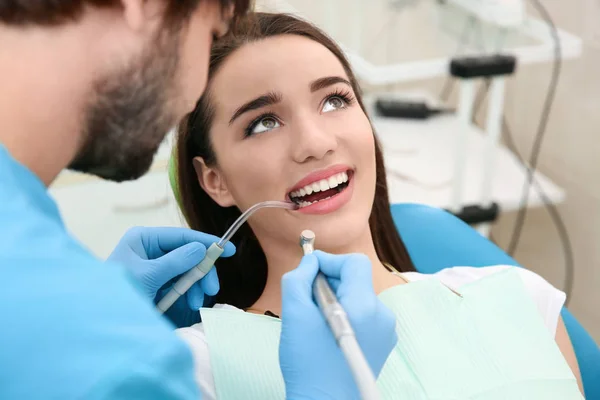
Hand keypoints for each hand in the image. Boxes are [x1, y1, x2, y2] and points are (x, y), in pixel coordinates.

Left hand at [106, 227, 234, 327]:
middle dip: (201, 271)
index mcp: (144, 239)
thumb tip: (200, 249)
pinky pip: (180, 283)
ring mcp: (155, 266)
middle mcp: (150, 249)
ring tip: (196, 303)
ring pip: (187, 270)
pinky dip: (188, 293)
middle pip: (188, 253)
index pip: (181, 236)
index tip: (228, 249)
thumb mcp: (148, 276)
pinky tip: (190, 303)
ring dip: (195, 286)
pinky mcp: (158, 283)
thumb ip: (176, 262)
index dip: (206, 242)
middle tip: (211, 289)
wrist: (99, 318)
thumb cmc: (117, 294)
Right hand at [279, 251, 396, 399]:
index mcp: (364, 305)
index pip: (354, 263)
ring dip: (336, 300)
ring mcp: (386, 331)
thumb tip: (311, 262)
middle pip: (356, 280)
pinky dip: (346, 315)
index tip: (309, 272)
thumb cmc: (308, 364)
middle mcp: (382, 315)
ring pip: (358, 297)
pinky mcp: (383, 343)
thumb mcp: (294, 315)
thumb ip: (299, 279)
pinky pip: (364, 315)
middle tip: (307, 302)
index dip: (329, 261)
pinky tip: (329, 335)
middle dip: (329, 283)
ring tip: (317, 323)